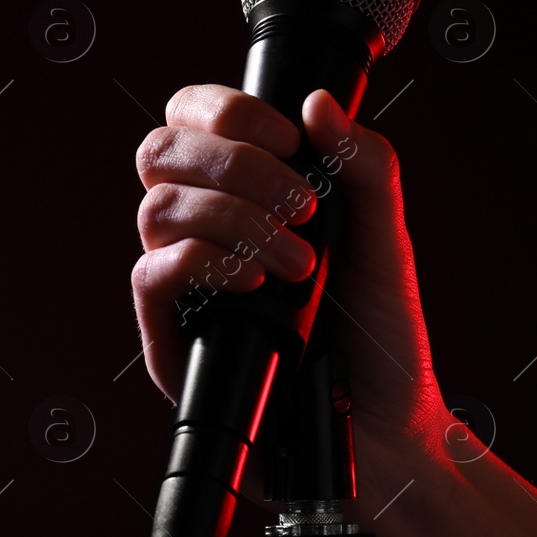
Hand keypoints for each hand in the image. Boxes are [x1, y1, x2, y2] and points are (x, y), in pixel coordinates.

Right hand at [131, 83, 451, 513]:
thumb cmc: (380, 338)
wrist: (385, 434)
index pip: (193, 118)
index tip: (292, 139)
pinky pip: (150, 276)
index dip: (226, 109)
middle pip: (159, 151)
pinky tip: (256, 282)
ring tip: (298, 261)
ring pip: (155, 209)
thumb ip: (364, 166)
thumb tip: (316, 103)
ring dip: (233, 217)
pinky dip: (204, 263)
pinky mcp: (170, 341)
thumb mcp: (387, 239)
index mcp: (244, 194)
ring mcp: (182, 286)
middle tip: (300, 203)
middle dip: (230, 159)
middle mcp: (202, 232)